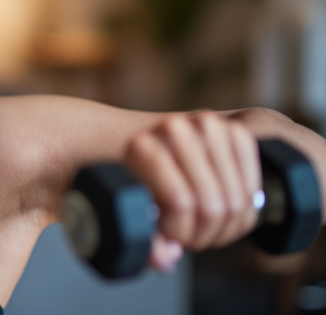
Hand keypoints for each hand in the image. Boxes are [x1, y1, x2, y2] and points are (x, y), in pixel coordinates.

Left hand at [123, 112, 261, 271]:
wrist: (151, 143)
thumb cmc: (141, 181)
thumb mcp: (133, 209)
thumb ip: (145, 238)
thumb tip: (166, 259)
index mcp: (143, 146)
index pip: (180, 203)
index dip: (179, 231)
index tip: (171, 237)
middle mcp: (176, 130)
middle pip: (212, 206)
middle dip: (203, 234)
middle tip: (189, 238)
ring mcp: (210, 127)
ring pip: (237, 203)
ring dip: (224, 229)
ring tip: (204, 228)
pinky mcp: (238, 133)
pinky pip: (253, 191)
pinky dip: (244, 213)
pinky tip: (224, 214)